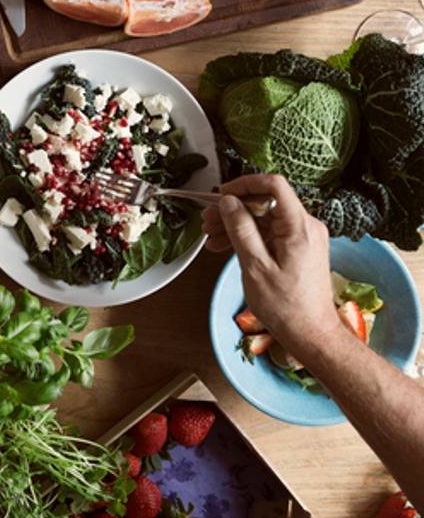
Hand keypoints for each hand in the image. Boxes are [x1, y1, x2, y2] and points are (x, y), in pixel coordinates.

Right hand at [202, 174, 341, 354]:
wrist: (310, 333)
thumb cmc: (286, 306)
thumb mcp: (255, 266)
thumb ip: (241, 230)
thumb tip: (229, 202)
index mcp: (299, 227)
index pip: (274, 186)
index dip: (245, 184)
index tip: (221, 194)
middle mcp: (306, 227)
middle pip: (266, 203)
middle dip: (234, 208)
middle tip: (207, 220)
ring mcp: (303, 237)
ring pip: (265, 219)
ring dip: (236, 224)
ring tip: (211, 237)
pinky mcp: (298, 248)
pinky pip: (270, 233)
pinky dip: (248, 237)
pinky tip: (225, 247)